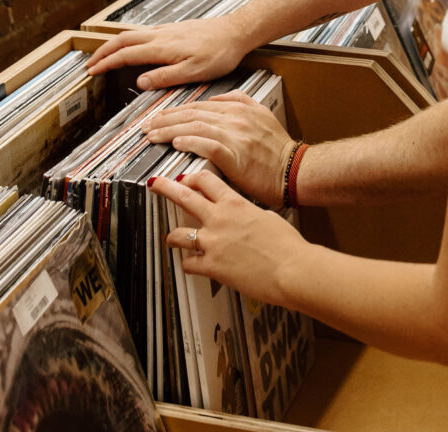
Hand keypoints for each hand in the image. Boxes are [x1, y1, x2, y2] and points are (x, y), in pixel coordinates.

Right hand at [86, 15, 252, 90]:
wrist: (236, 32)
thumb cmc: (219, 53)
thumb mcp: (193, 72)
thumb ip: (165, 76)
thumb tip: (139, 82)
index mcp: (162, 47)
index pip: (125, 54)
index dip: (106, 63)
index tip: (91, 71)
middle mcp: (160, 35)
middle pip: (122, 40)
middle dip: (102, 52)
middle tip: (89, 64)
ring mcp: (166, 30)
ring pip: (131, 34)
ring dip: (114, 45)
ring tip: (104, 56)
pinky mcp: (173, 29)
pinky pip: (143, 32)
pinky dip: (129, 40)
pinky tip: (132, 46)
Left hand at [143, 90, 294, 207]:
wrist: (295, 171)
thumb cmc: (279, 150)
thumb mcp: (262, 114)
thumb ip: (240, 101)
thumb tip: (216, 99)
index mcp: (239, 109)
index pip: (199, 106)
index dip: (176, 111)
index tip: (159, 117)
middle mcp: (236, 118)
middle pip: (192, 114)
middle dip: (166, 119)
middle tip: (147, 126)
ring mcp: (236, 135)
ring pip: (195, 127)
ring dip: (170, 130)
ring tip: (153, 135)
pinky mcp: (235, 155)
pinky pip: (207, 144)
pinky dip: (189, 142)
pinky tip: (175, 143)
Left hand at [150, 169, 304, 305]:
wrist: (292, 269)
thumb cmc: (287, 245)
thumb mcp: (267, 217)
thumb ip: (248, 214)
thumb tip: (244, 217)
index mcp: (235, 204)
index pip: (205, 180)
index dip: (191, 177)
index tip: (184, 178)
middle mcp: (219, 219)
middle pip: (184, 196)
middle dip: (166, 187)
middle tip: (155, 184)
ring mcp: (213, 243)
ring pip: (179, 234)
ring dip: (173, 236)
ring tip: (171, 237)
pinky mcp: (212, 266)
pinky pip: (189, 264)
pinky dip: (189, 265)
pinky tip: (192, 266)